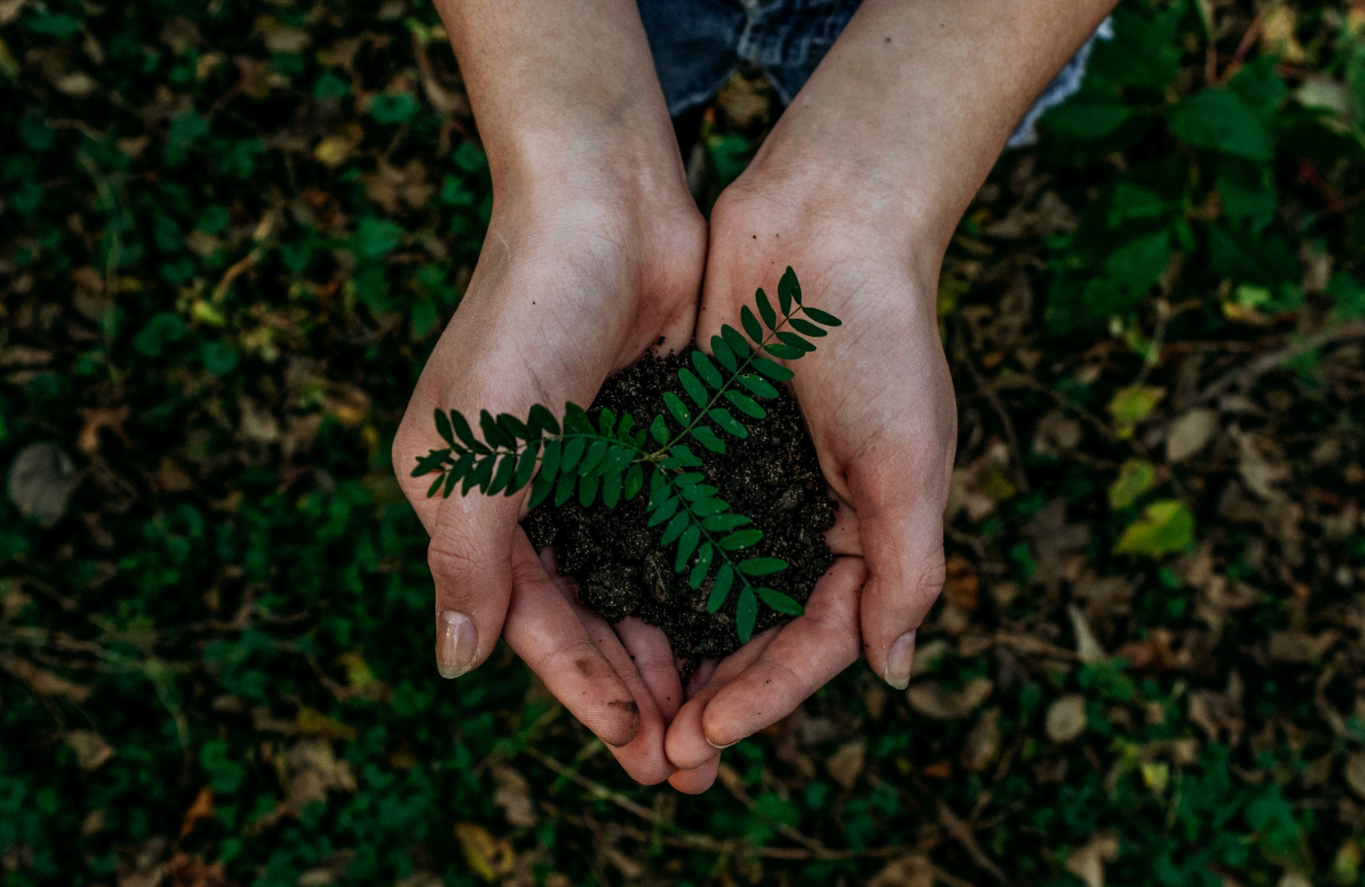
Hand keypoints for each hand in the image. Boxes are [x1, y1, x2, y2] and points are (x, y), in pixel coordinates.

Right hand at [393, 184, 704, 783]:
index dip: (582, 687)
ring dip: (672, 650)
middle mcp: (530, 496)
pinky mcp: (651, 442)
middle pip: (586, 616)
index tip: (637, 746)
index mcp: (471, 502)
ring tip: (718, 716)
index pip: (530, 620)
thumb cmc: (528, 313)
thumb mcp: (478, 445)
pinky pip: (676, 533)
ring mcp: (594, 470)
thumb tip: (455, 665)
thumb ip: (467, 557)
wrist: (605, 201)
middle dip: (634, 689)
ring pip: (636, 585)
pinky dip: (700, 584)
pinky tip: (738, 629)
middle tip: (688, 761)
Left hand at [664, 174, 956, 792]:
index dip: (764, 696)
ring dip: (668, 650)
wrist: (826, 221)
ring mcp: (745, 484)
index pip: (813, 642)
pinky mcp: (696, 444)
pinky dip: (639, 571)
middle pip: (752, 632)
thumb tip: (892, 673)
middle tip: (658, 755)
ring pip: (700, 591)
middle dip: (710, 694)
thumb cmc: (882, 338)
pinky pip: (664, 525)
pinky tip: (600, 611)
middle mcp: (801, 519)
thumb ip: (906, 569)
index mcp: (863, 533)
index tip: (706, 735)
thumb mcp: (909, 461)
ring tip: (625, 707)